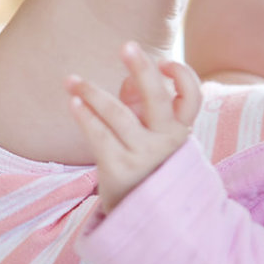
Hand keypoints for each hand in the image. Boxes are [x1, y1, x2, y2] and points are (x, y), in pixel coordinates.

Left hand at [66, 42, 201, 212]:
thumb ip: (143, 108)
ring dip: (93, 92)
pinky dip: (85, 115)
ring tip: (71, 79)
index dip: (181, 75)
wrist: (145, 218)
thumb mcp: (155, 138)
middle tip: (126, 45)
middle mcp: (167, 141)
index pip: (192, 96)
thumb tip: (125, 82)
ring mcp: (144, 156)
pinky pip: (99, 136)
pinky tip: (73, 101)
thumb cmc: (148, 168)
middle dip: (142, 69)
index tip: (163, 61)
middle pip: (158, 98)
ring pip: (118, 114)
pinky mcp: (119, 169)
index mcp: (181, 130)